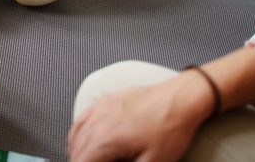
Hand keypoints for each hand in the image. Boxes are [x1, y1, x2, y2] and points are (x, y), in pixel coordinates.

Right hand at [68, 74, 211, 161]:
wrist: (179, 99)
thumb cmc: (169, 128)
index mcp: (106, 140)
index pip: (81, 161)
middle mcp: (97, 122)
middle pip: (76, 151)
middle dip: (81, 160)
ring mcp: (99, 109)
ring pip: (75, 136)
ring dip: (78, 151)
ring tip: (87, 159)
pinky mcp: (104, 101)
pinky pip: (81, 119)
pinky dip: (78, 134)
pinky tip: (83, 140)